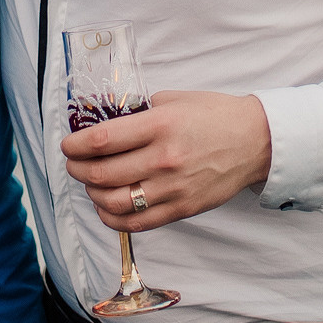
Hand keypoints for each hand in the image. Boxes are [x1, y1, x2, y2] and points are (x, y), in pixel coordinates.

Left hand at [61, 90, 271, 231]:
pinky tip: (105, 207)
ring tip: (89, 183)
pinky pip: (137, 222)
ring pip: (115, 202)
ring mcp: (173, 188)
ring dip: (92, 194)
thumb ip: (140, 112)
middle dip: (77, 170)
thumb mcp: (174, 100)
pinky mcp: (182, 208)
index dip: (76, 145)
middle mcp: (164, 159)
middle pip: (103, 173)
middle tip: (72, 164)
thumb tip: (107, 122)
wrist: (255, 141)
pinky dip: (113, 218)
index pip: (103, 140)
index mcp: (160, 126)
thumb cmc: (214, 116)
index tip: (67, 145)